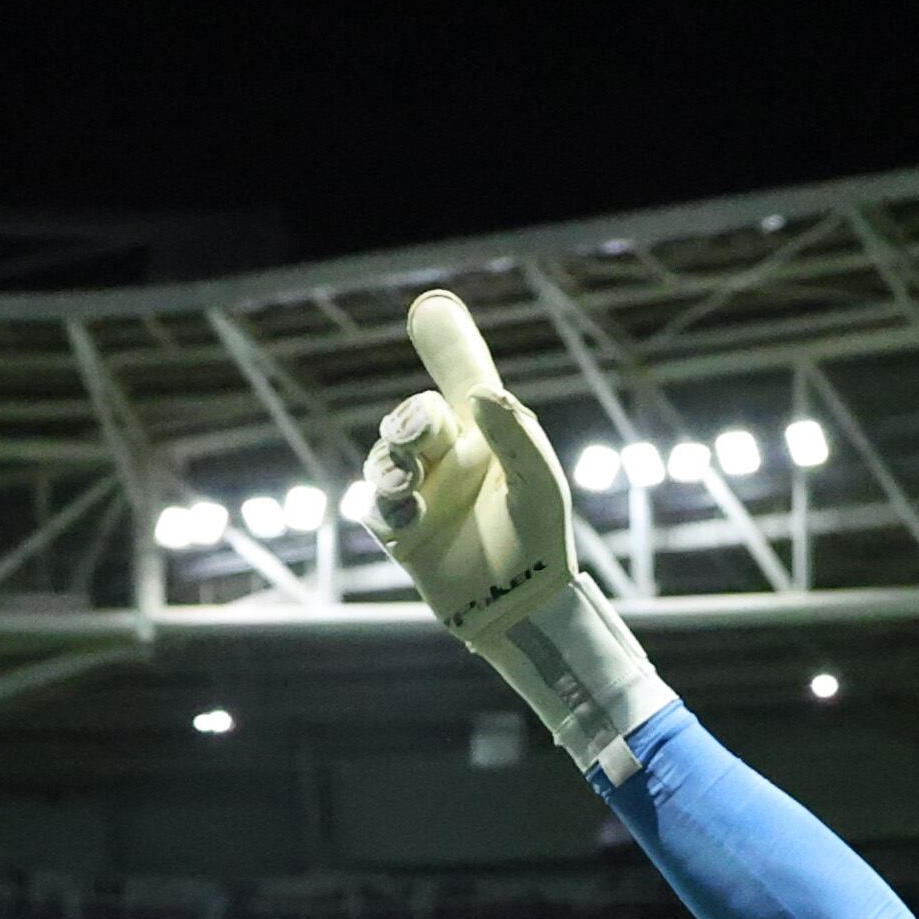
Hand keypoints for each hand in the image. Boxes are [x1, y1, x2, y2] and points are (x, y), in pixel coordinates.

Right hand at [360, 292, 577, 645]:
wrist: (523, 609)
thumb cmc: (542, 545)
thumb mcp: (539, 486)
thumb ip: (516, 436)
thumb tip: (479, 393)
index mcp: (487, 437)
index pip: (462, 380)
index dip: (448, 344)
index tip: (432, 309)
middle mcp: (450, 457)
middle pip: (413, 415)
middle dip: (413, 419)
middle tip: (423, 433)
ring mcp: (420, 491)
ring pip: (385, 455)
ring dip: (393, 462)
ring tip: (408, 482)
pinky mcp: (399, 529)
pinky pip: (377, 504)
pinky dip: (388, 505)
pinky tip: (411, 517)